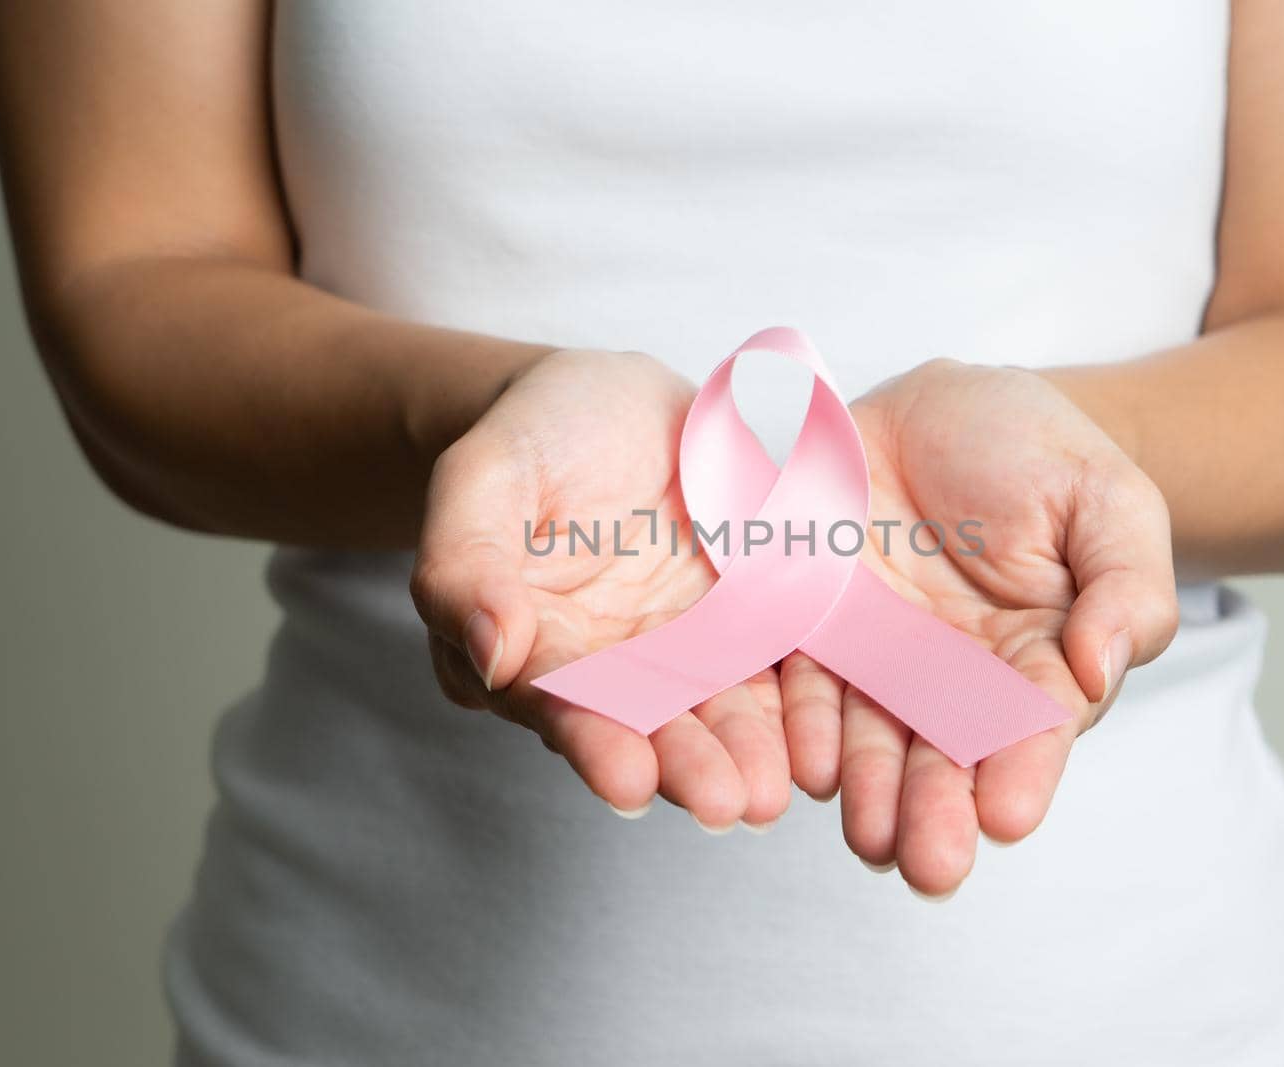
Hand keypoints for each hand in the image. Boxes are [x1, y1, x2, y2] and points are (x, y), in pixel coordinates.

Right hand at [411, 349, 790, 829]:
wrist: (609, 399)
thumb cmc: (531, 435)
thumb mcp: (483, 476)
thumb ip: (467, 564)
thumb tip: (492, 652)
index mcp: (530, 643)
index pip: (558, 701)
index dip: (592, 740)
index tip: (627, 778)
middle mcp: (607, 662)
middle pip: (642, 722)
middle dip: (681, 766)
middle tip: (722, 804)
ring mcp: (681, 645)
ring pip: (711, 707)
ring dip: (741, 753)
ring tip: (771, 795)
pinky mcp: (745, 617)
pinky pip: (772, 662)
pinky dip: (793, 704)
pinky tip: (817, 742)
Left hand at [779, 359, 1178, 894]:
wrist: (942, 403)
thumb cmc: (1039, 450)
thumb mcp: (1107, 498)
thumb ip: (1124, 583)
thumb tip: (1101, 667)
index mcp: (1038, 659)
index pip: (1033, 726)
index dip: (1023, 770)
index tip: (1009, 813)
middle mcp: (952, 677)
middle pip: (945, 754)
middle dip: (938, 811)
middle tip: (930, 864)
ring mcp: (877, 656)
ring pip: (869, 736)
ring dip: (868, 790)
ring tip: (870, 834)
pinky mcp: (809, 625)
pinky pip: (796, 682)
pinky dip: (798, 726)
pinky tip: (804, 765)